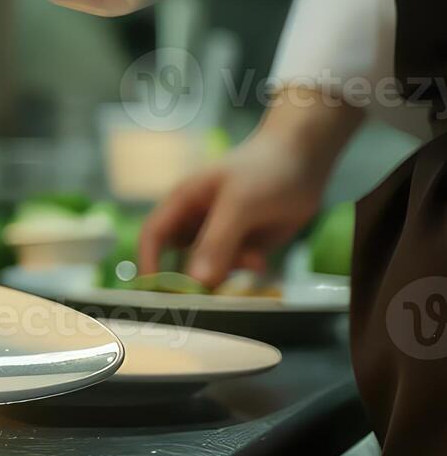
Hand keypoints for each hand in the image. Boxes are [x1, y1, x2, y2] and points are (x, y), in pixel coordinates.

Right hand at [137, 94, 361, 285]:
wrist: (307, 159)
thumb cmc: (265, 170)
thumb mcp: (239, 204)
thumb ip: (217, 242)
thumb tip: (196, 281)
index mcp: (183, 203)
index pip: (153, 236)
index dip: (149, 263)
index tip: (156, 293)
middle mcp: (195, 221)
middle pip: (177, 258)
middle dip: (190, 278)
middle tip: (207, 297)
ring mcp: (219, 234)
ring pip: (208, 267)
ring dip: (225, 272)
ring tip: (252, 261)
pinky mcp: (242, 244)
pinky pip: (233, 267)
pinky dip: (243, 269)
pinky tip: (261, 261)